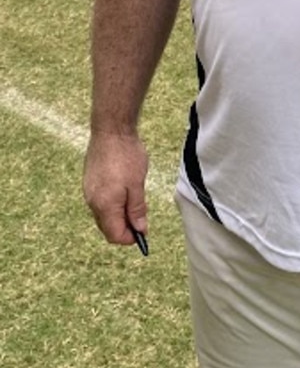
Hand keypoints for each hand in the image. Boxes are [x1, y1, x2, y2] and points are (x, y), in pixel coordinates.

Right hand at [83, 132, 148, 246]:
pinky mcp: (89, 181)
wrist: (110, 129)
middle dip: (125, 226)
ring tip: (135, 198)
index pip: (114, 235)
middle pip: (107, 227)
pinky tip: (124, 189)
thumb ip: (137, 209)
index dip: (130, 238)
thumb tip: (140, 229)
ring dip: (119, 213)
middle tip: (141, 214)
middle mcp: (92, 201)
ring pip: (104, 214)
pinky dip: (112, 202)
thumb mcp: (137, 184)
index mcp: (105, 205)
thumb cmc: (126, 155)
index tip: (143, 231)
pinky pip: (100, 201)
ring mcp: (88, 190)